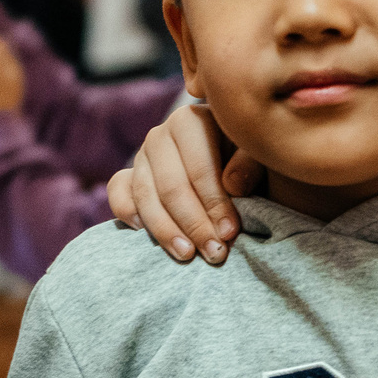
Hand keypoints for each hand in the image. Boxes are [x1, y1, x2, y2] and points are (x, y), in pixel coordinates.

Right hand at [105, 102, 259, 263]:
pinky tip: (143, 233)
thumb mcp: (257, 153)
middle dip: (194, 225)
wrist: (230, 159)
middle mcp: (160, 135)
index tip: (230, 233)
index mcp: (191, 121)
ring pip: (146, 196)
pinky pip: (119, 193)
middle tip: (214, 253)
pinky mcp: (129, 176)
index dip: (215, 204)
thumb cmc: (248, 157)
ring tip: (187, 255)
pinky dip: (126, 211)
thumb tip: (232, 185)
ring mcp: (142, 157)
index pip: (199, 169)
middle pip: (171, 187)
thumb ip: (250, 164)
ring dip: (166, 230)